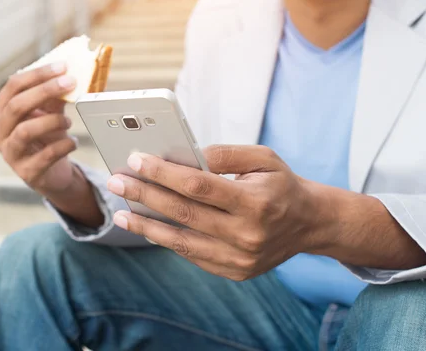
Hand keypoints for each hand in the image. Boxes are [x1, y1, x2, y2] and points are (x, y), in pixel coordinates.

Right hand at [0, 63, 78, 194]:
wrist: (53, 172)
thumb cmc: (47, 137)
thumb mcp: (49, 112)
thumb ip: (54, 95)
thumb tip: (67, 73)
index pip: (13, 86)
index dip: (38, 74)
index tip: (63, 66)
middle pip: (16, 106)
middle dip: (45, 91)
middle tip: (70, 83)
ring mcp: (10, 155)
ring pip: (25, 131)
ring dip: (52, 121)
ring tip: (69, 122)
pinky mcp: (27, 173)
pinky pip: (46, 155)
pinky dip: (64, 145)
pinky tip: (74, 142)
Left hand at [106, 145, 329, 280]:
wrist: (309, 224)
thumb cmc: (281, 184)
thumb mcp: (263, 158)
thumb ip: (225, 154)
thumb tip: (184, 156)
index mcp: (256, 201)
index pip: (198, 186)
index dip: (163, 173)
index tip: (136, 160)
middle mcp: (248, 234)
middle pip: (183, 213)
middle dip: (144, 195)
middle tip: (116, 182)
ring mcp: (240, 258)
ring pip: (182, 241)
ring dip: (146, 226)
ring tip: (120, 213)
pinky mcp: (234, 271)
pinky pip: (192, 255)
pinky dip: (166, 240)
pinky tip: (147, 227)